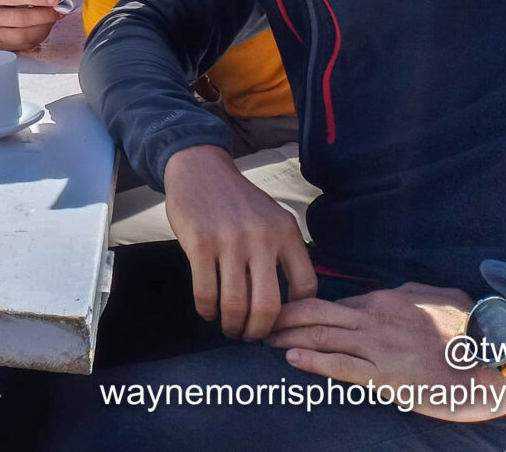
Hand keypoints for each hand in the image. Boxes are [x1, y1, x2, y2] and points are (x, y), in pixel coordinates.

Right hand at [162, 143, 315, 339]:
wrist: (199, 168)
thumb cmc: (237, 201)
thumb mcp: (272, 218)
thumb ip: (283, 251)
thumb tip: (289, 302)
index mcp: (286, 232)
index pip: (306, 287)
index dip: (296, 314)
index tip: (282, 321)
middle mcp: (262, 237)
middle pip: (268, 306)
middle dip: (259, 331)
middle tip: (251, 336)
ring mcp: (229, 241)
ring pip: (235, 304)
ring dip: (231, 325)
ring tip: (229, 327)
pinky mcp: (199, 244)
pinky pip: (205, 293)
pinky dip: (207, 310)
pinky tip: (208, 311)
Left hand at [268, 283, 505, 421]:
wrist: (493, 358)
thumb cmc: (469, 329)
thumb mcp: (437, 296)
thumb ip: (409, 293)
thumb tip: (392, 292)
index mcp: (385, 300)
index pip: (334, 303)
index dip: (305, 308)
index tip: (284, 313)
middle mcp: (376, 318)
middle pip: (317, 313)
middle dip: (284, 317)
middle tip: (260, 322)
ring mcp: (379, 346)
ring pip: (322, 336)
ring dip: (289, 338)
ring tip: (265, 340)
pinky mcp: (386, 375)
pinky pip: (342, 367)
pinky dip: (314, 362)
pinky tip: (292, 360)